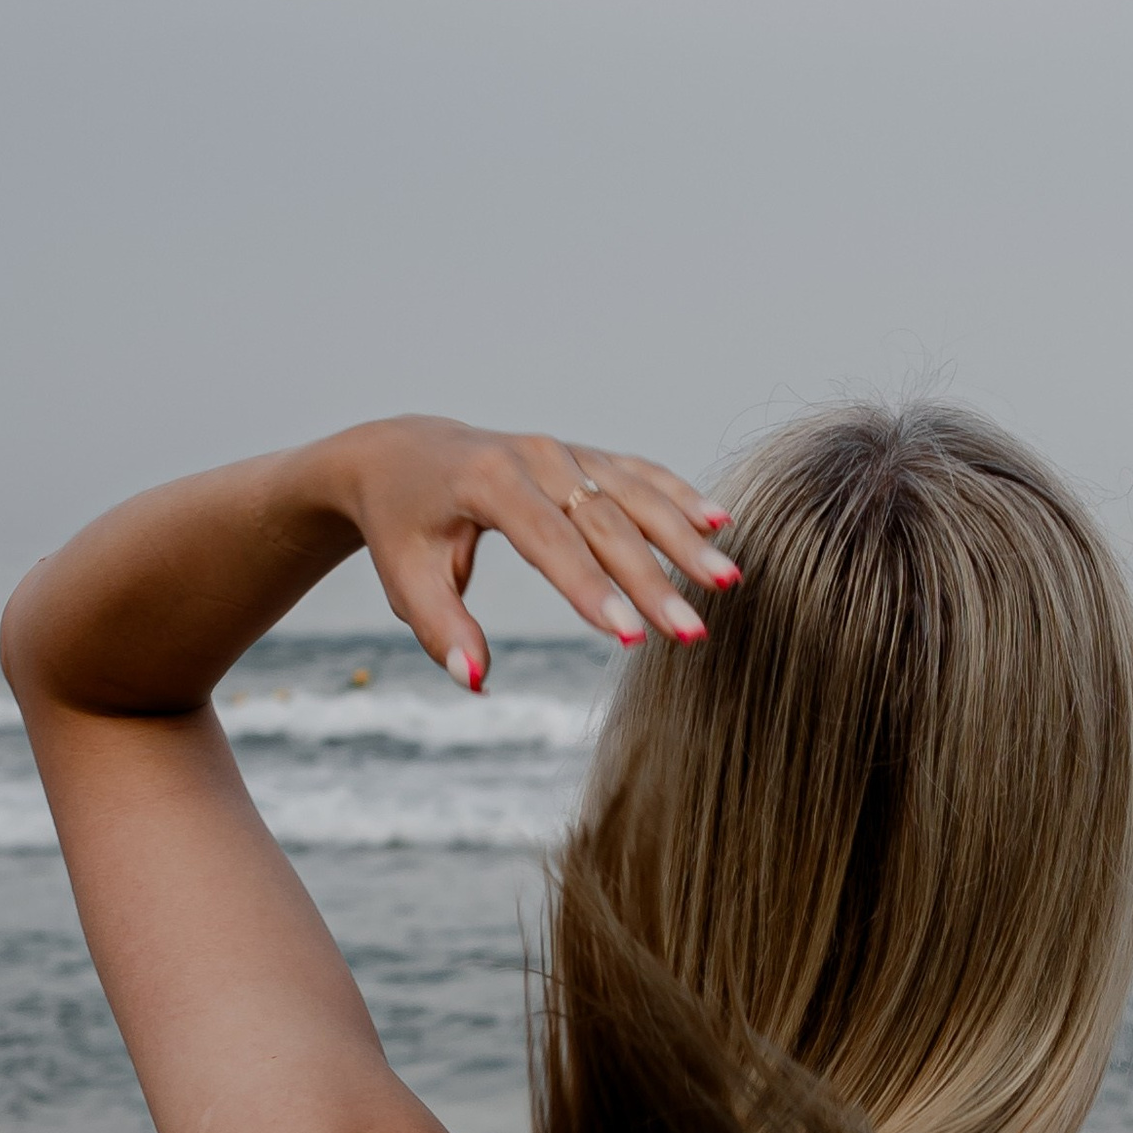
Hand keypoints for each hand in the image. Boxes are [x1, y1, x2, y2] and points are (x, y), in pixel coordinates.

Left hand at [334, 417, 739, 689]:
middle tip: (692, 631)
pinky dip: (681, 497)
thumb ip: (440, 628)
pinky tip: (721, 525)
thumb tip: (475, 680)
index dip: (591, 590)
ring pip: (635, 494)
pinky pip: (640, 474)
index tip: (630, 639)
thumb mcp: (406, 577)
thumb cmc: (404, 524)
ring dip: (684, 538)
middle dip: (652, 580)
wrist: (404, 454)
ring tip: (728, 582)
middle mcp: (536, 456)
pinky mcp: (585, 456)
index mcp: (487, 480)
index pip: (549, 542)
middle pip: (605, 522)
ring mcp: (565, 451)